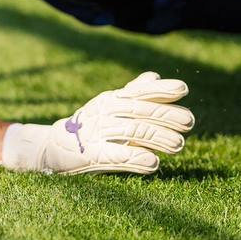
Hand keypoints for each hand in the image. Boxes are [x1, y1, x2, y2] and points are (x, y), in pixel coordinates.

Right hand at [1, 72, 193, 174]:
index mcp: (111, 99)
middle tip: (189, 123)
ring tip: (179, 145)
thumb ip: (133, 93)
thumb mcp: (109, 106)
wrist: (52, 147)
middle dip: (167, 116)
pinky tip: (154, 163)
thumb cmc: (88, 127)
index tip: (183, 90)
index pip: (139, 92)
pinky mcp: (90, 155)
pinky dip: (136, 157)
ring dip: (159, 137)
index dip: (161, 90)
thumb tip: (155, 76)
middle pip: (140, 111)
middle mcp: (104, 112)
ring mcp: (97, 132)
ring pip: (133, 131)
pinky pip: (116, 154)